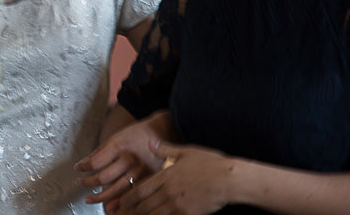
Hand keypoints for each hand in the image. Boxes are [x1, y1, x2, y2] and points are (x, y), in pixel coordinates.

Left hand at [75, 111, 173, 207]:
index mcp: (119, 146)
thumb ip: (101, 151)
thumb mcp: (117, 136)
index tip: (77, 168)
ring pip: (117, 191)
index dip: (83, 167)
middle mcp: (130, 160)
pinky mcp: (150, 180)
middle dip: (88, 183)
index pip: (95, 162)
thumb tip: (83, 164)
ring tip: (90, 199)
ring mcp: (141, 172)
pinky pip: (133, 195)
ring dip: (101, 197)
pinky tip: (112, 205)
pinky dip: (120, 202)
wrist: (164, 131)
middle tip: (80, 183)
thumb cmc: (137, 134)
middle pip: (104, 178)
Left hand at [115, 141, 232, 214]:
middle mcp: (168, 192)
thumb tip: (150, 142)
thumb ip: (165, 150)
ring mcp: (178, 205)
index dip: (128, 198)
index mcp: (165, 176)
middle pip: (144, 205)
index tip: (120, 202)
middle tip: (121, 214)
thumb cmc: (209, 163)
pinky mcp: (189, 214)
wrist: (229, 179)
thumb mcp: (186, 152)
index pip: (140, 190)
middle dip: (131, 211)